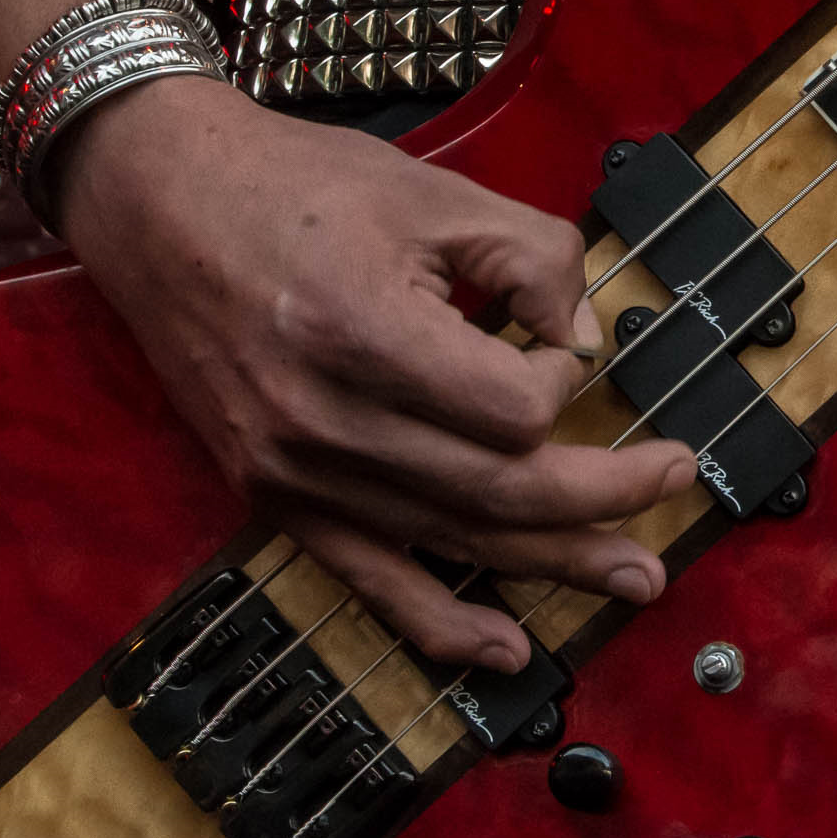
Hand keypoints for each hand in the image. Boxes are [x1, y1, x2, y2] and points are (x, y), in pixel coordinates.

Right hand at [55, 77, 697, 671]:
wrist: (161, 204)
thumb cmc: (297, 185)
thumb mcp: (436, 194)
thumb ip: (534, 259)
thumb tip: (584, 345)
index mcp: (361, 332)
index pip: (511, 409)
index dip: (559, 382)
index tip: (554, 340)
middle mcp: (323, 419)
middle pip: (499, 490)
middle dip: (604, 496)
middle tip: (675, 483)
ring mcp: (293, 472)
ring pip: (453, 540)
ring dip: (555, 563)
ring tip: (636, 577)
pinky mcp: (274, 497)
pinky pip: (372, 580)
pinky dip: (443, 625)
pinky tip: (507, 652)